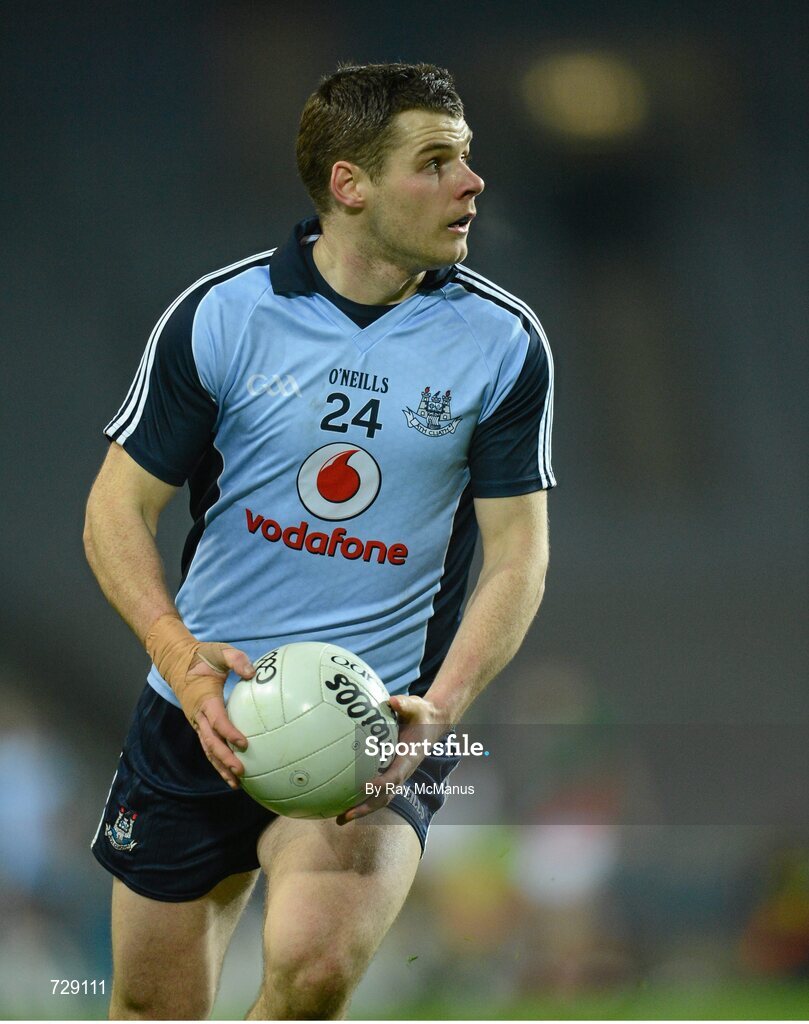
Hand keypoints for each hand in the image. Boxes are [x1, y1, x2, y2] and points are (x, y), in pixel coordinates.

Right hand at [188, 643, 253, 789]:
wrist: (177, 662)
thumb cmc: (202, 657)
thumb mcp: (220, 651)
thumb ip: (236, 659)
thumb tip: (253, 673)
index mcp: (205, 699)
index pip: (217, 720)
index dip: (229, 733)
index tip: (244, 743)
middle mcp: (198, 715)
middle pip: (211, 742)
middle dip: (225, 759)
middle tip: (241, 771)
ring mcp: (197, 722)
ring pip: (208, 749)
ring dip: (221, 766)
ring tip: (236, 783)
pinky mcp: (200, 725)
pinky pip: (208, 746)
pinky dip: (218, 761)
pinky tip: (230, 773)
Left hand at [335, 694, 447, 824]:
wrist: (432, 723)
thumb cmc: (422, 714)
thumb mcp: (416, 706)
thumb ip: (405, 704)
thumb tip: (393, 701)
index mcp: (408, 759)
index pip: (394, 776)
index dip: (380, 785)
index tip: (363, 788)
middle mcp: (402, 771)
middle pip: (384, 797)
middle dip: (365, 808)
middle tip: (343, 817)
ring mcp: (396, 774)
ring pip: (379, 798)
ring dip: (361, 809)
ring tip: (338, 819)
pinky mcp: (390, 772)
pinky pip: (374, 789)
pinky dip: (360, 797)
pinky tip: (340, 798)